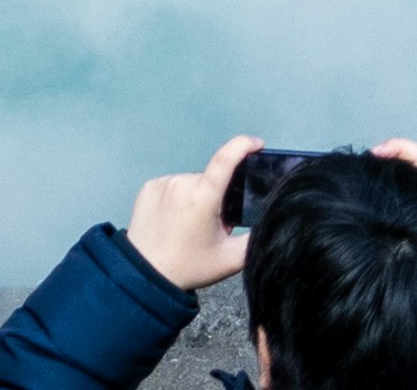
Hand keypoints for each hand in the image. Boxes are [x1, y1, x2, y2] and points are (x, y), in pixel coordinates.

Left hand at [133, 149, 260, 295]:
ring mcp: (162, 183)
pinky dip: (180, 198)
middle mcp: (181, 183)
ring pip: (192, 182)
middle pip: (211, 180)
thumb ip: (255, 239)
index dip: (242, 146)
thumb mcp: (231, 258)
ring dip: (198, 197)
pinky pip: (173, 186)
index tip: (256, 143)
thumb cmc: (190, 266)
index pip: (225, 161)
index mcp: (203, 197)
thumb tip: (270, 219)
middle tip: (215, 225)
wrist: (146, 273)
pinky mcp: (148, 187)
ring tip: (192, 225)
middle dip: (218, 197)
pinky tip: (175, 219)